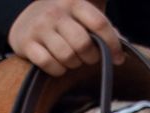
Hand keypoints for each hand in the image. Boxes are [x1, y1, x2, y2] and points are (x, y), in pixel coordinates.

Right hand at [9, 0, 124, 76]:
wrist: (27, 18)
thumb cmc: (64, 20)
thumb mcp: (82, 14)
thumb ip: (102, 27)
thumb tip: (124, 47)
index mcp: (74, 2)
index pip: (99, 23)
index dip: (112, 44)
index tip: (118, 58)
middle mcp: (55, 12)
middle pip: (83, 43)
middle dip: (91, 57)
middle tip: (89, 58)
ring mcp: (39, 26)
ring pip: (67, 56)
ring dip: (73, 64)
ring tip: (72, 59)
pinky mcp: (26, 42)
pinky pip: (48, 64)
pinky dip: (57, 69)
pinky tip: (58, 64)